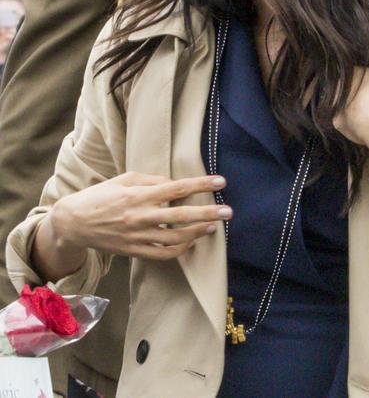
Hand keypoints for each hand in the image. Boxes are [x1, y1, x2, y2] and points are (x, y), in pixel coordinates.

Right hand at [50, 172, 231, 260]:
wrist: (75, 223)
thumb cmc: (101, 196)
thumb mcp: (124, 179)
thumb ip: (151, 180)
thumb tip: (174, 182)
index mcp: (138, 196)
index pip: (176, 189)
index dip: (200, 184)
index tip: (220, 180)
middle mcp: (140, 217)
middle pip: (181, 216)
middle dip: (207, 213)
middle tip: (228, 211)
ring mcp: (138, 237)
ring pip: (175, 239)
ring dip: (197, 233)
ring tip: (213, 225)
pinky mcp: (135, 252)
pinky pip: (163, 254)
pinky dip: (181, 249)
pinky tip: (191, 241)